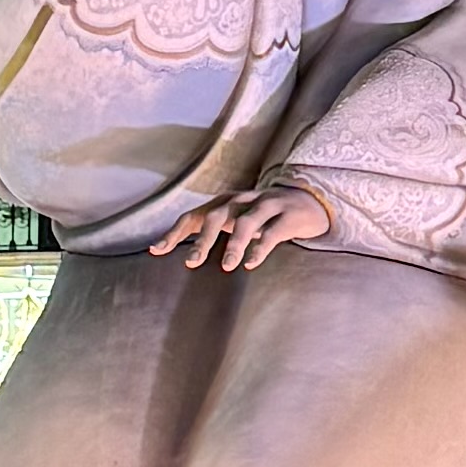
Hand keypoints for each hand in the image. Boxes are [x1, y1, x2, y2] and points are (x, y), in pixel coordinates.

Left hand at [154, 178, 331, 274]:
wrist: (309, 200)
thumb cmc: (264, 216)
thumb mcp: (237, 218)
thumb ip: (214, 230)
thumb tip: (182, 254)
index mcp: (225, 203)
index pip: (194, 216)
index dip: (174, 233)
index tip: (157, 251)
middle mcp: (242, 201)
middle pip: (217, 216)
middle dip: (203, 239)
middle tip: (193, 263)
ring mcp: (267, 206)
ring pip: (246, 222)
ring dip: (234, 244)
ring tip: (227, 266)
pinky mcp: (288, 217)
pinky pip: (272, 232)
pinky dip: (260, 248)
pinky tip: (252, 263)